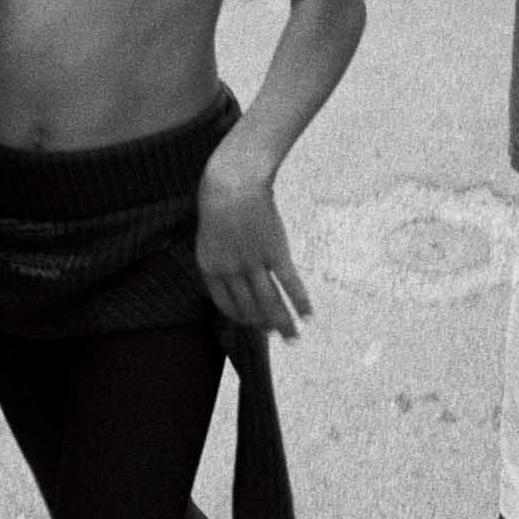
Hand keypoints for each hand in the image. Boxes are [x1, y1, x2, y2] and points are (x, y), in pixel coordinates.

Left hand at [196, 148, 312, 338]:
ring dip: (282, 323)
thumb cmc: (220, 200)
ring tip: (292, 338)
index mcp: (210, 267)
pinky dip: (299, 302)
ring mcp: (253, 263)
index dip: (240, 316)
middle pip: (249, 307)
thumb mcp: (210, 232)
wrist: (233, 180)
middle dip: (262, 323)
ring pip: (269, 302)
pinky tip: (308, 315)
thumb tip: (234, 270)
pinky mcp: (274, 252)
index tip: (250, 322)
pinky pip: (288, 283)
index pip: (226, 303)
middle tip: (273, 333)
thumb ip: (220, 255)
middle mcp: (231, 271)